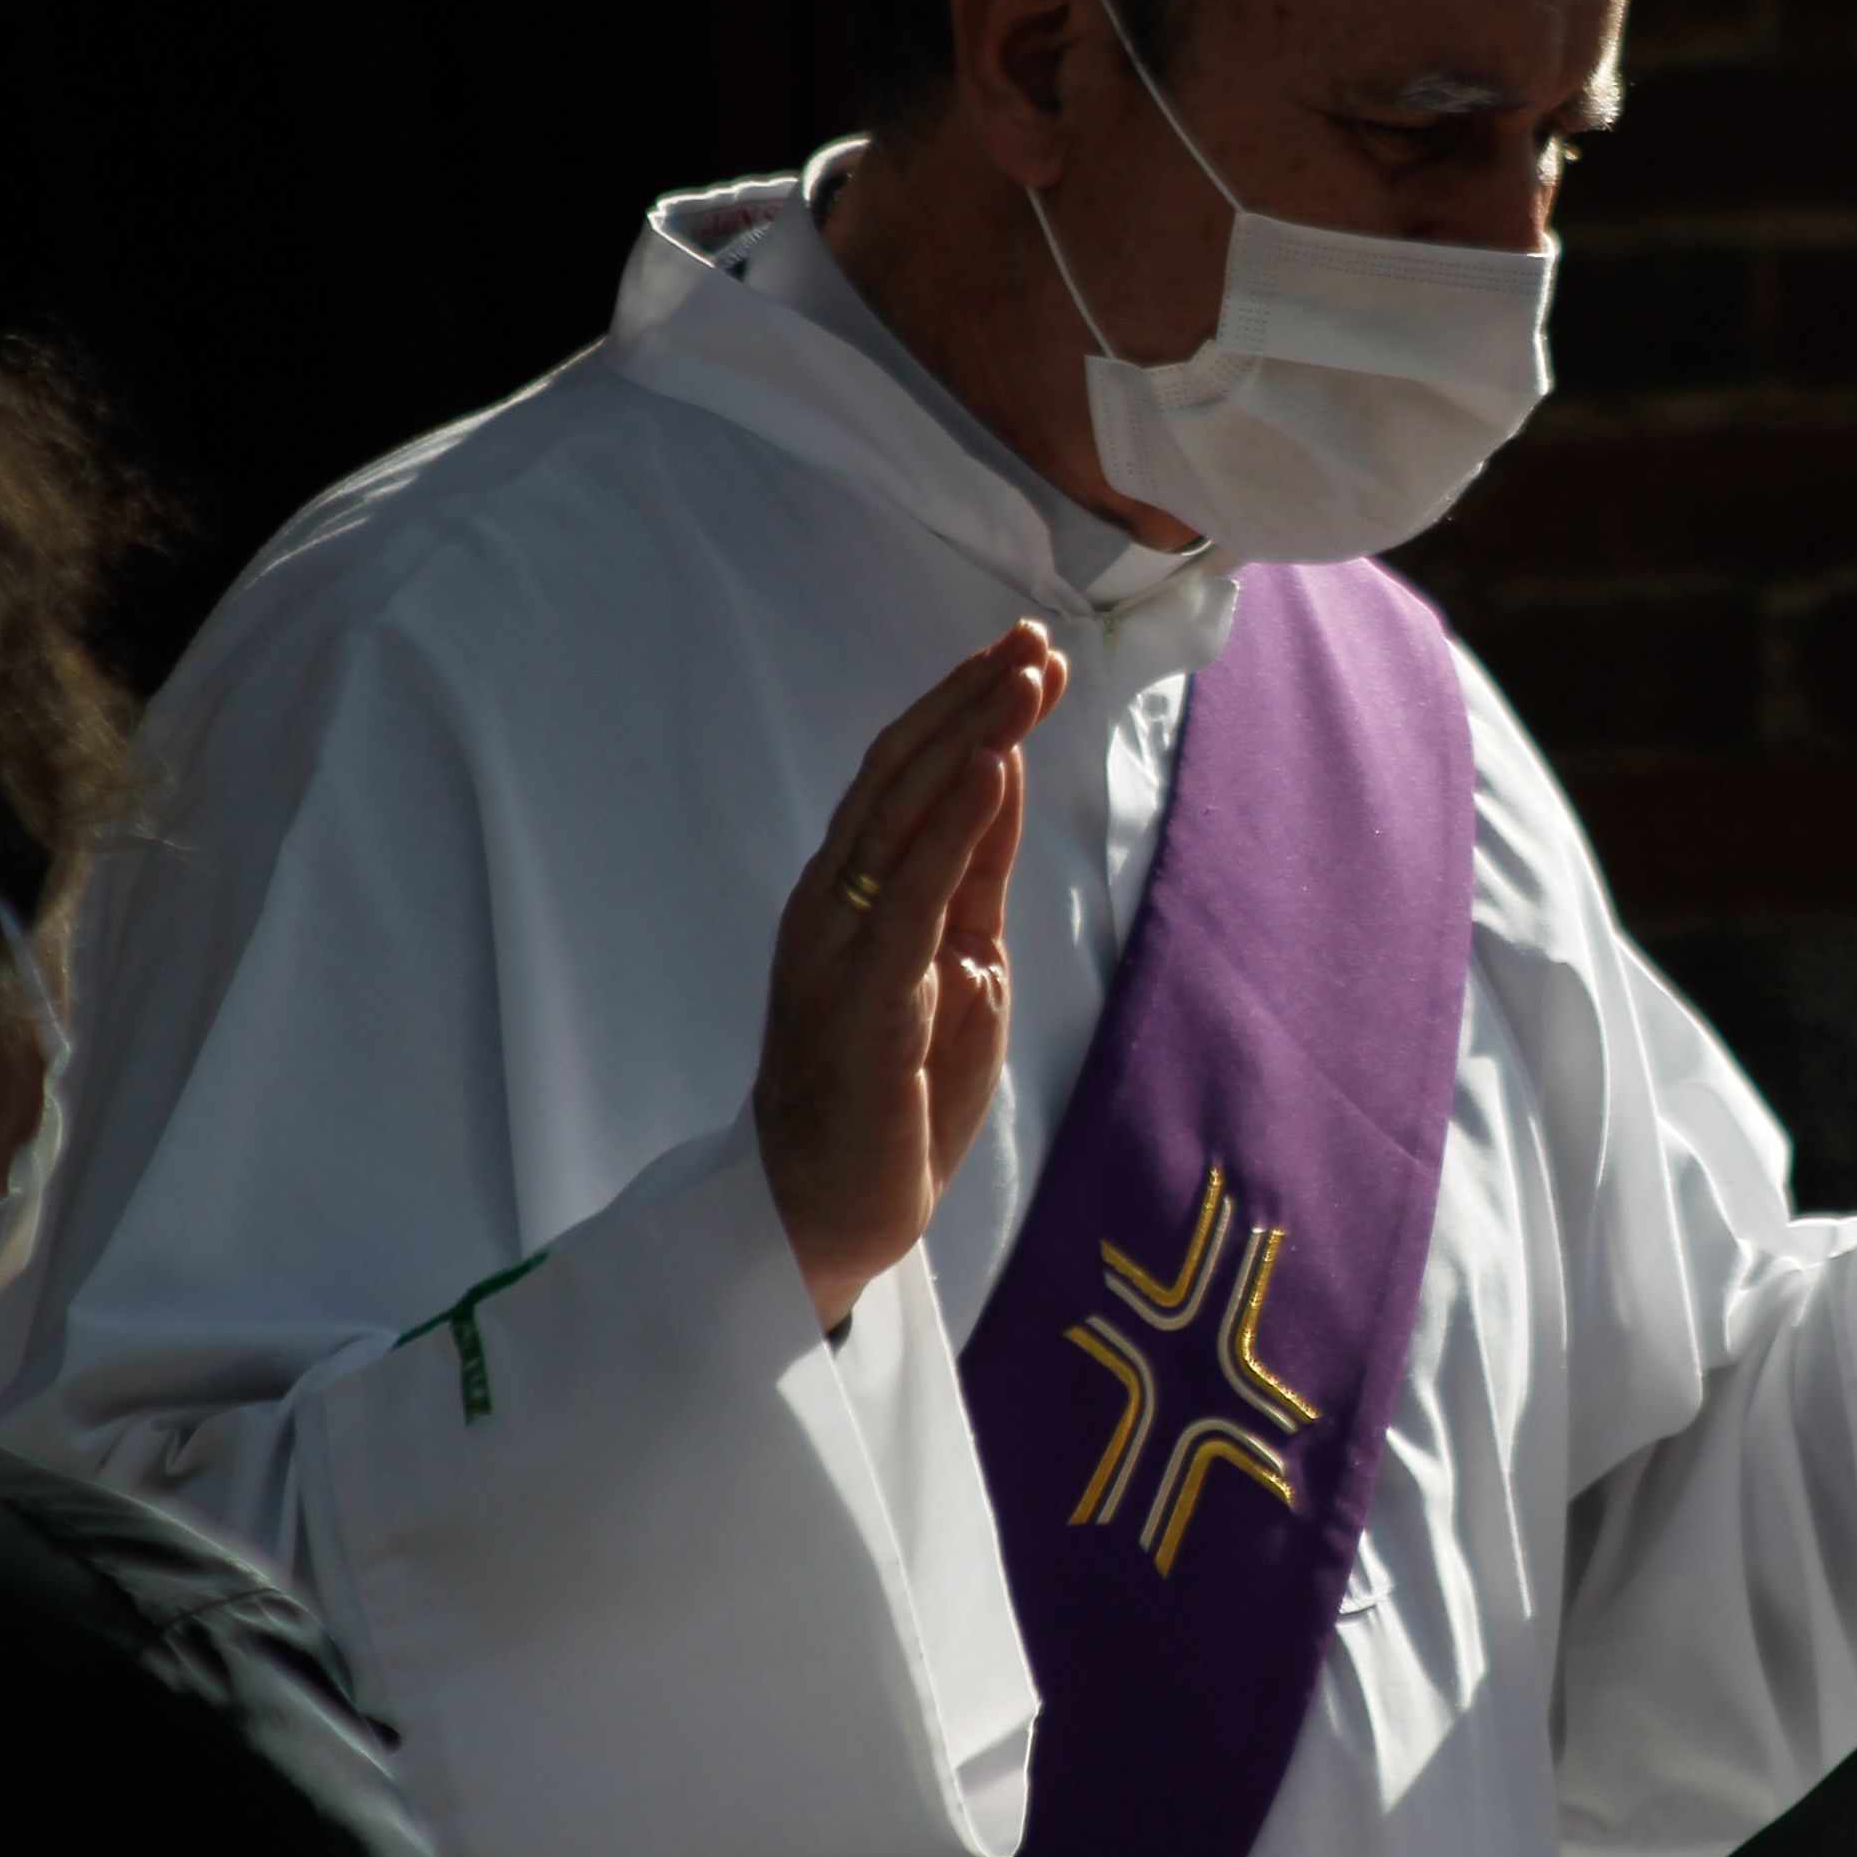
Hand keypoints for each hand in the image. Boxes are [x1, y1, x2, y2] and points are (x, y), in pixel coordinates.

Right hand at [756, 622, 1069, 1328]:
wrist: (824, 1218)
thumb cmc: (888, 1105)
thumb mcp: (952, 974)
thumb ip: (967, 887)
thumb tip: (997, 793)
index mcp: (848, 900)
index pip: (904, 780)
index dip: (962, 710)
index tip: (1023, 653)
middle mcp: (832, 907)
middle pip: (902, 776)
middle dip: (972, 701)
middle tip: (1033, 639)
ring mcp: (843, 948)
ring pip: (905, 814)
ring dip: (972, 736)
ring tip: (1025, 674)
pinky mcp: (869, 998)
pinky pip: (914, 893)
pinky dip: (953, 823)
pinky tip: (991, 766)